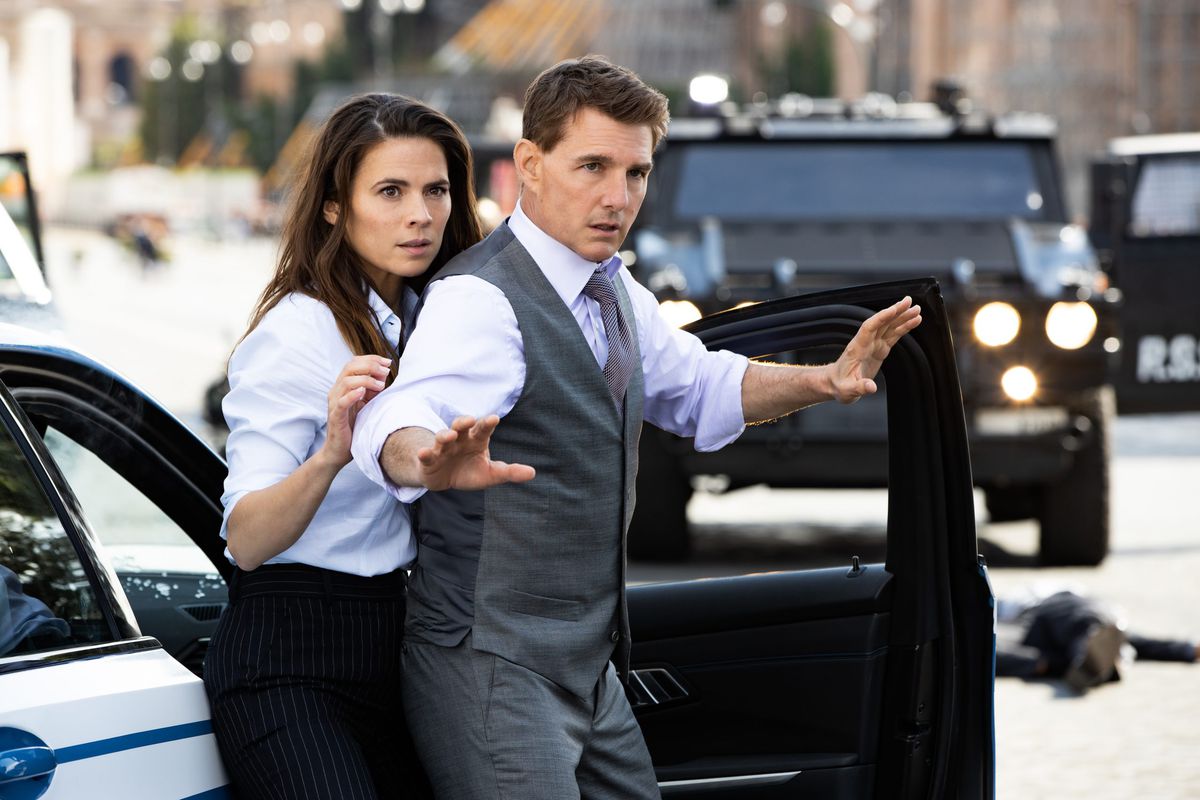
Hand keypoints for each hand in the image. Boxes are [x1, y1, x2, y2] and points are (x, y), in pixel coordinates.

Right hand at [322, 355, 391, 466]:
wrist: (339, 450)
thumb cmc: (354, 427)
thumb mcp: (366, 404)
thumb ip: (373, 389)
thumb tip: (384, 374)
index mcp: (343, 386)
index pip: (354, 363)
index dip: (370, 359)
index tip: (387, 362)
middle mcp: (337, 391)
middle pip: (350, 368)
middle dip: (370, 366)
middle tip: (386, 371)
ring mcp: (334, 403)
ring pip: (346, 382)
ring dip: (366, 380)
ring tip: (380, 386)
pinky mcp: (335, 416)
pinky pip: (341, 402)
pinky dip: (352, 395)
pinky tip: (363, 393)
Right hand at [416, 415, 535, 490]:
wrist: (444, 479)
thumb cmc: (470, 471)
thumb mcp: (491, 474)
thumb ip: (510, 472)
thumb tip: (532, 473)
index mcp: (476, 440)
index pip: (483, 429)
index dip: (487, 423)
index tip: (494, 418)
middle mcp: (459, 440)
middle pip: (462, 426)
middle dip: (465, 422)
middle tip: (470, 420)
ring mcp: (443, 448)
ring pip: (443, 436)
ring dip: (445, 434)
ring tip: (449, 436)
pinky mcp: (429, 459)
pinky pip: (426, 454)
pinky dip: (424, 453)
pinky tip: (424, 453)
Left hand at [830, 296, 921, 403]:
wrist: (836, 384)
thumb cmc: (840, 386)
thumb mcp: (847, 390)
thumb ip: (859, 388)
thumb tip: (872, 387)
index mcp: (857, 348)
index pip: (869, 328)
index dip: (881, 318)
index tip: (894, 309)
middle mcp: (866, 342)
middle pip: (881, 323)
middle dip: (895, 312)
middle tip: (909, 301)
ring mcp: (873, 345)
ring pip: (889, 327)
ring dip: (902, 317)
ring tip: (916, 309)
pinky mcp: (880, 349)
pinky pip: (893, 335)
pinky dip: (903, 328)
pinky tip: (914, 321)